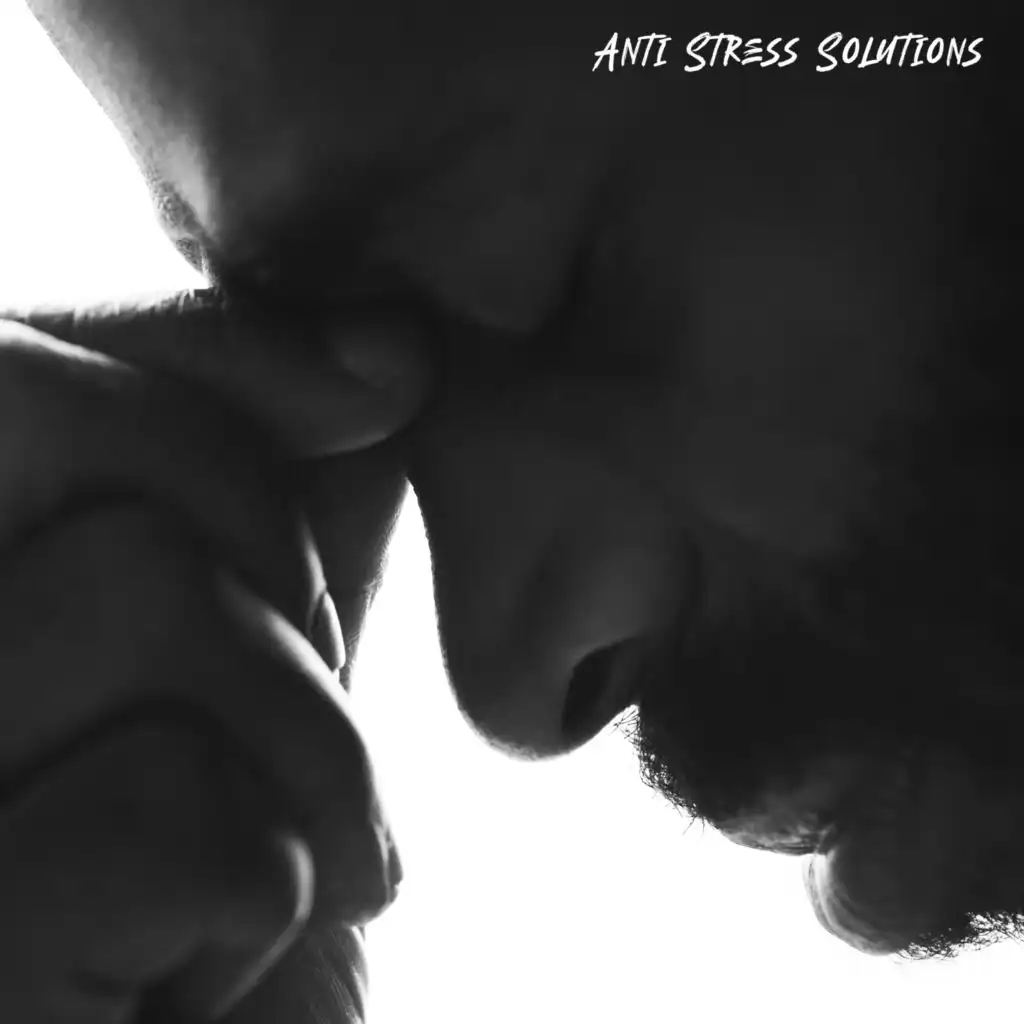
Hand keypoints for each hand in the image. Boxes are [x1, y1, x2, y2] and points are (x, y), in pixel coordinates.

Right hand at [0, 294, 428, 1019]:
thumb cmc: (224, 883)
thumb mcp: (258, 663)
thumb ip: (283, 497)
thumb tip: (389, 340)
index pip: (8, 364)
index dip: (210, 354)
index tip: (376, 382)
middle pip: (57, 422)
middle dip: (265, 540)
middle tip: (311, 698)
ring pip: (144, 594)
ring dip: (301, 745)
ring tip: (285, 857)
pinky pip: (170, 805)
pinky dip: (269, 886)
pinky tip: (218, 971)